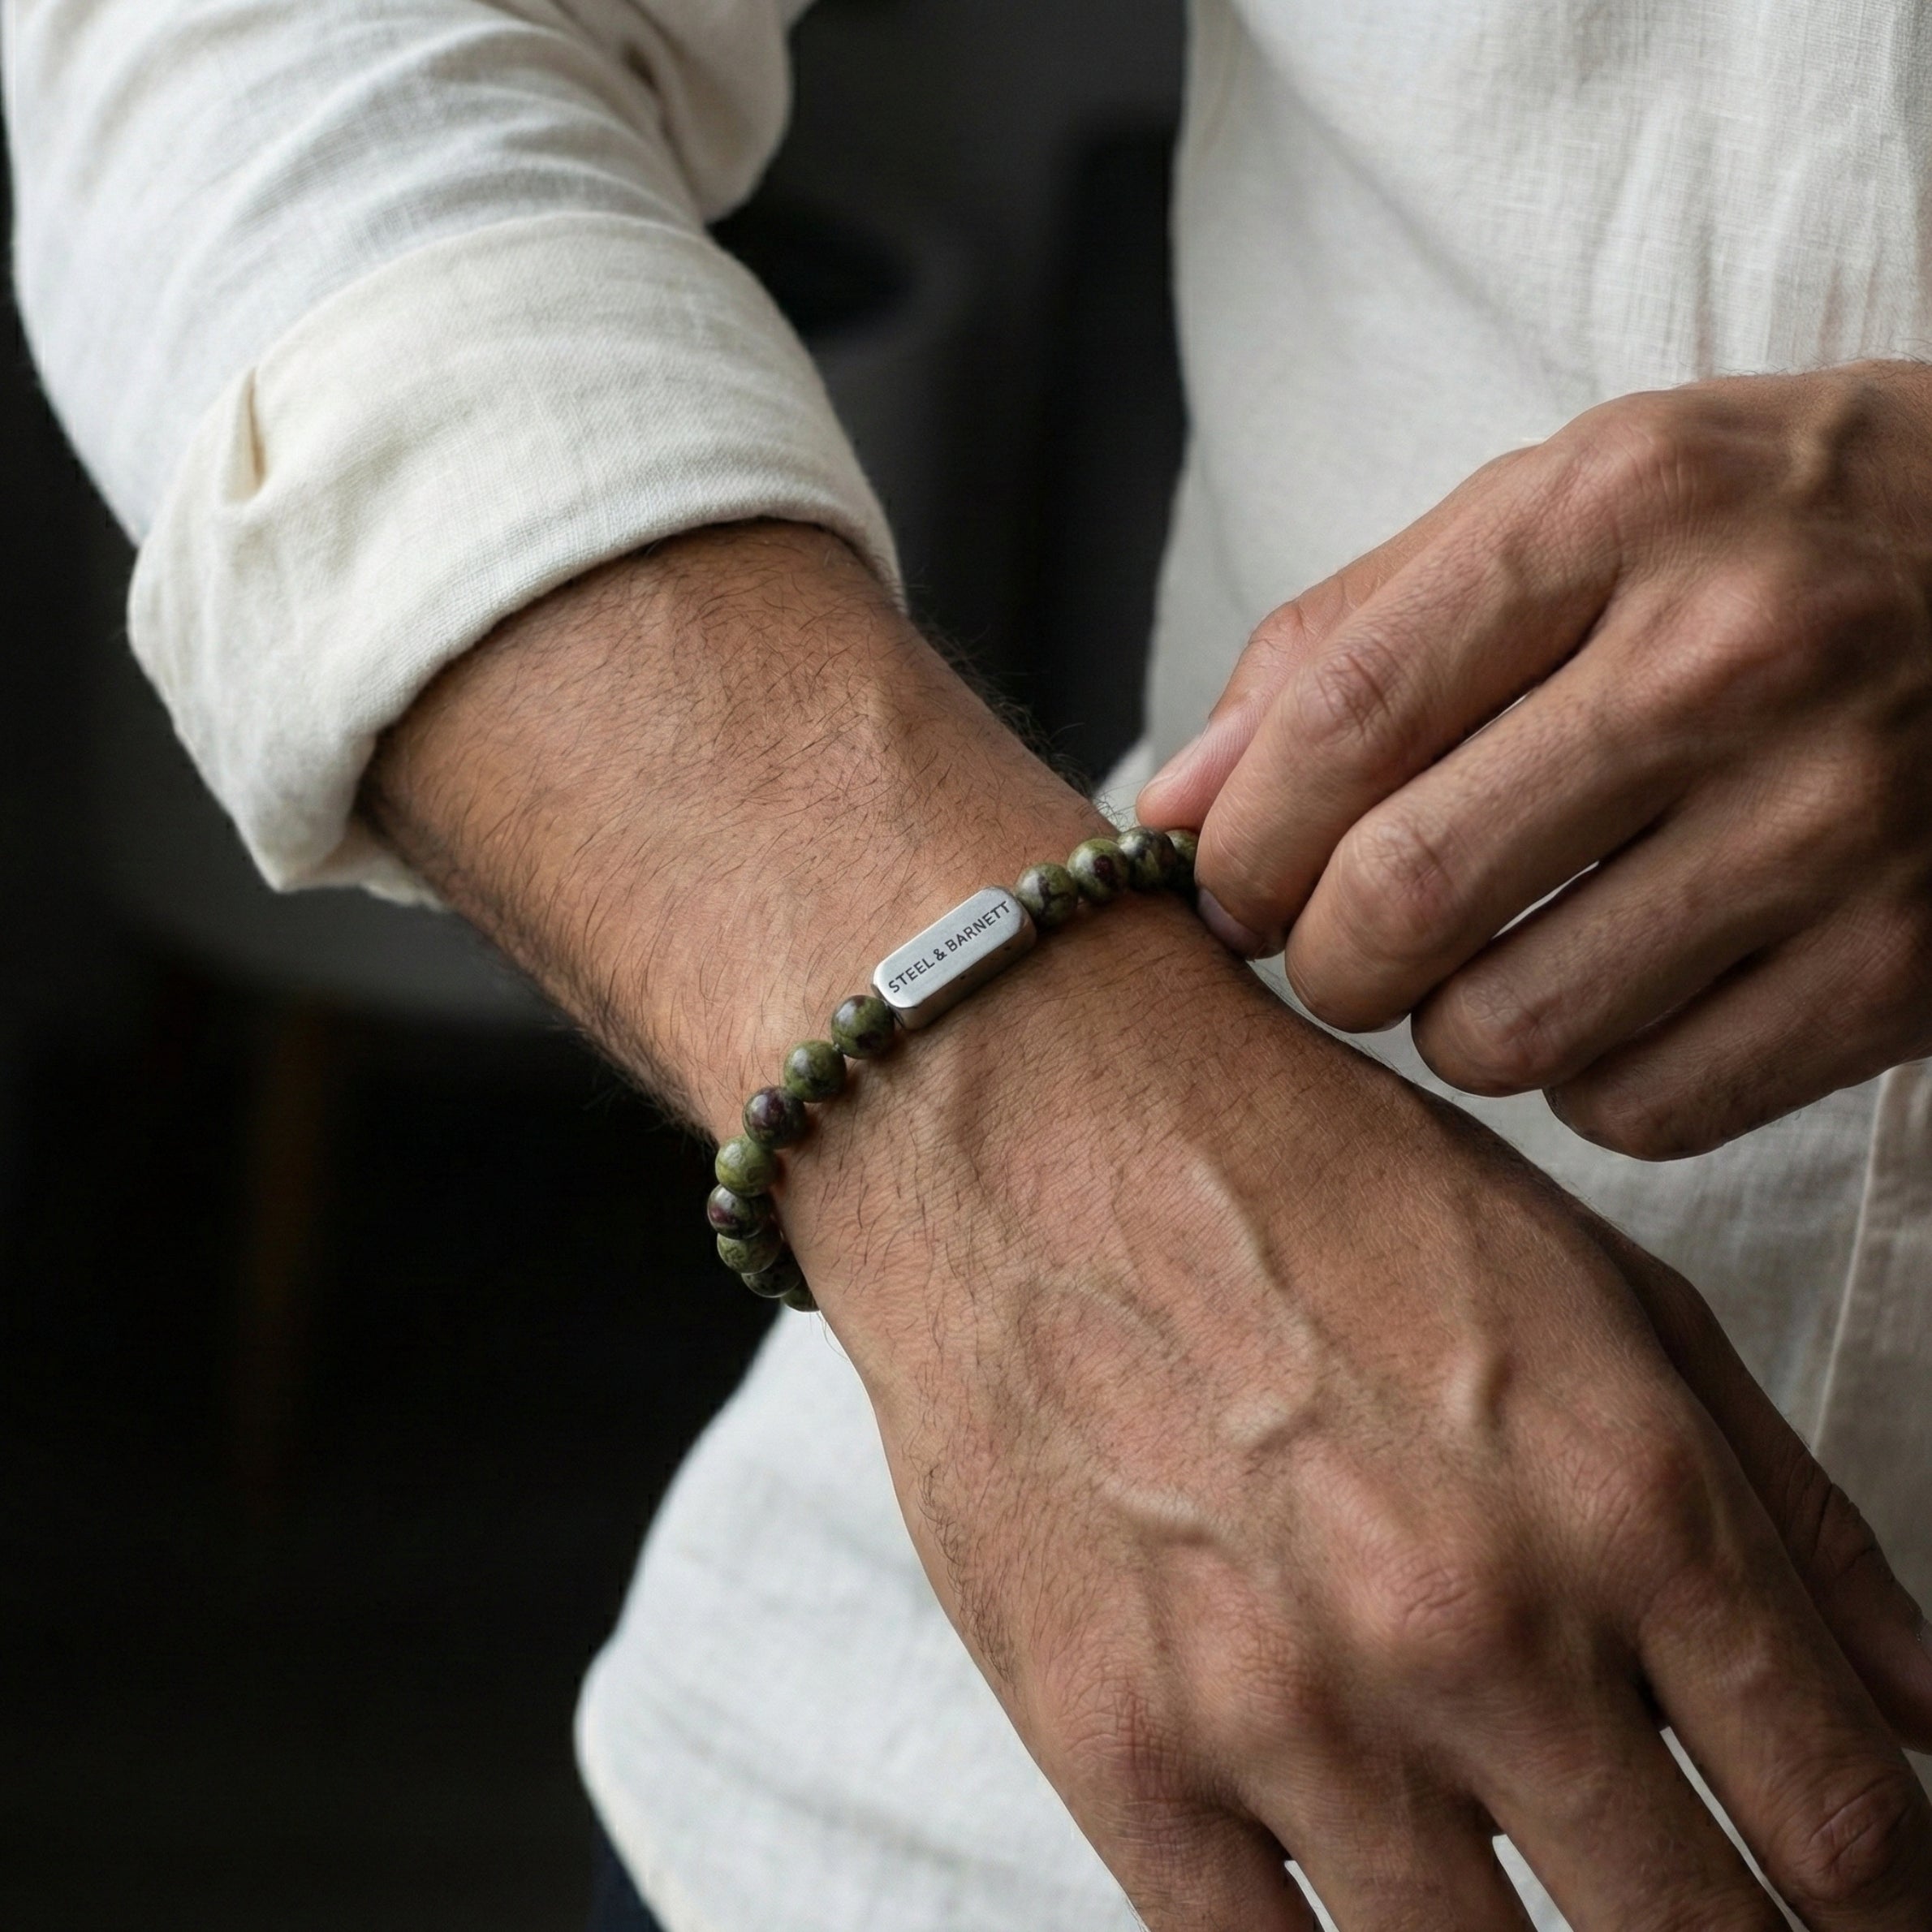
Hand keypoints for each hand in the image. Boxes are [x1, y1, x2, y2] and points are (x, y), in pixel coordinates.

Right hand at [365, 523, 1931, 1927]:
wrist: (1027, 1114)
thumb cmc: (1304, 1174)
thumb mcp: (1590, 1281)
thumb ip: (1785, 1509)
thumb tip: (1921, 1711)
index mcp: (1623, 1499)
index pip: (1846, 1831)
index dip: (1881, 1908)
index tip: (1854, 1909)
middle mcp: (1469, 1625)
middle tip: (1697, 1911)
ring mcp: (1281, 1709)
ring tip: (1521, 1890)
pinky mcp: (1116, 1749)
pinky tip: (1362, 1894)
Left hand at [1138, 362, 1931, 1157]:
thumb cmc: (1769, 536)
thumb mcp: (1563, 508)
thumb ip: (1349, 638)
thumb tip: (1175, 802)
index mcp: (1616, 509)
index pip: (1339, 719)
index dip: (1237, 844)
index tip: (1222, 888)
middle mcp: (1734, 656)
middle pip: (1401, 897)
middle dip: (1320, 959)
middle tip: (1337, 946)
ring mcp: (1839, 818)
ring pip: (1507, 1030)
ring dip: (1451, 1025)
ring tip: (1491, 957)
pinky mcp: (1906, 965)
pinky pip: (1642, 1105)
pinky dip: (1586, 1079)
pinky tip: (1618, 994)